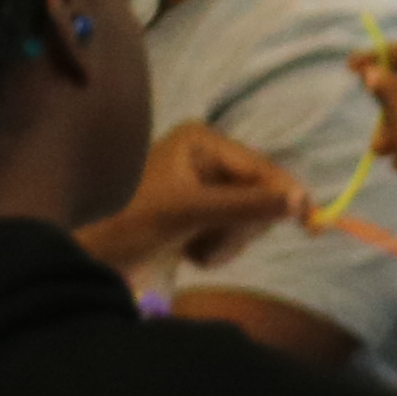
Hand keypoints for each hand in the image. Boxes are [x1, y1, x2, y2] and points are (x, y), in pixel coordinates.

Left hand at [84, 124, 308, 275]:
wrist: (83, 253)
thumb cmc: (128, 220)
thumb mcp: (189, 212)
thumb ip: (245, 205)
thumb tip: (301, 201)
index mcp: (203, 142)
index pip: (262, 169)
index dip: (286, 196)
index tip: (313, 224)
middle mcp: (206, 158)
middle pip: (259, 194)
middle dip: (241, 225)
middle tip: (213, 242)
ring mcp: (202, 186)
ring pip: (246, 218)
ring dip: (226, 241)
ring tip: (194, 250)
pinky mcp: (197, 212)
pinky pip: (230, 231)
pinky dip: (215, 248)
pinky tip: (189, 251)